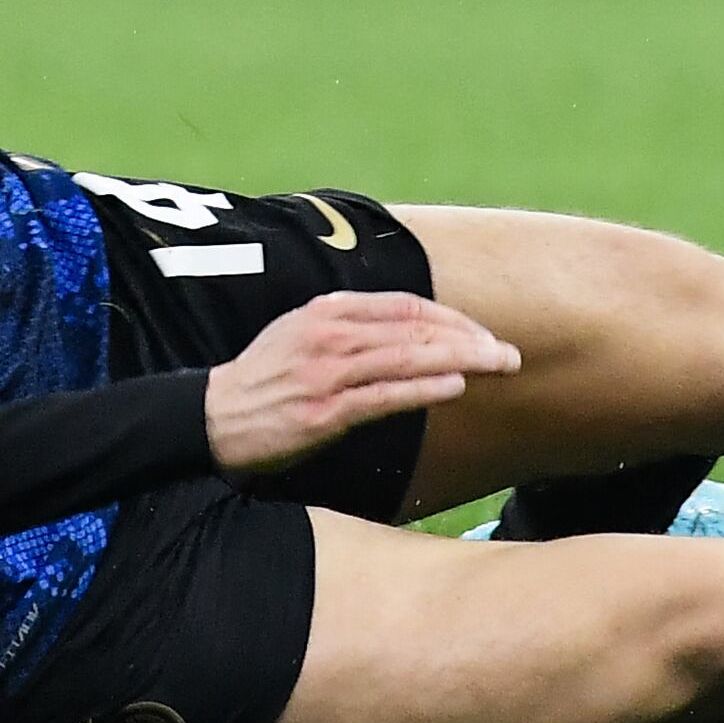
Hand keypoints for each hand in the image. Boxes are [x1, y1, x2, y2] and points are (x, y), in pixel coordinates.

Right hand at [203, 290, 516, 474]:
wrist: (214, 417)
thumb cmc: (265, 379)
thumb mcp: (302, 333)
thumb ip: (351, 327)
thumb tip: (407, 332)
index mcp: (328, 310)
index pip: (406, 306)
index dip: (451, 319)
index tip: (484, 336)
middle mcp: (331, 333)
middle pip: (415, 328)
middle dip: (470, 339)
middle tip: (509, 355)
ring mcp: (328, 372)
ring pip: (407, 357)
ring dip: (460, 360)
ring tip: (498, 366)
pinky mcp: (325, 411)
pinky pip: (385, 395)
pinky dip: (422, 387)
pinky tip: (454, 386)